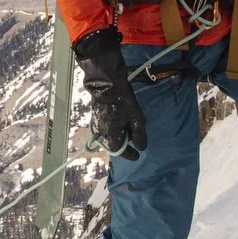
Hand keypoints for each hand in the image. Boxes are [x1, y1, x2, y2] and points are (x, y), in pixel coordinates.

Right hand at [74, 26, 145, 154]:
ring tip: (129, 127)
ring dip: (119, 132)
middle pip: (113, 142)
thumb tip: (141, 147)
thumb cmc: (122, 101)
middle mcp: (102, 131)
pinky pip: (106, 124)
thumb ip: (139, 135)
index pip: (120, 151)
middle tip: (134, 139)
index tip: (137, 156)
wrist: (106, 82)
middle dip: (124, 142)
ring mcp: (97, 121)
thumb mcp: (136, 118)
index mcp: (111, 134)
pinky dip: (114, 124)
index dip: (129, 154)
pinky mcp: (96, 112)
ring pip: (109, 132)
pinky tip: (121, 118)